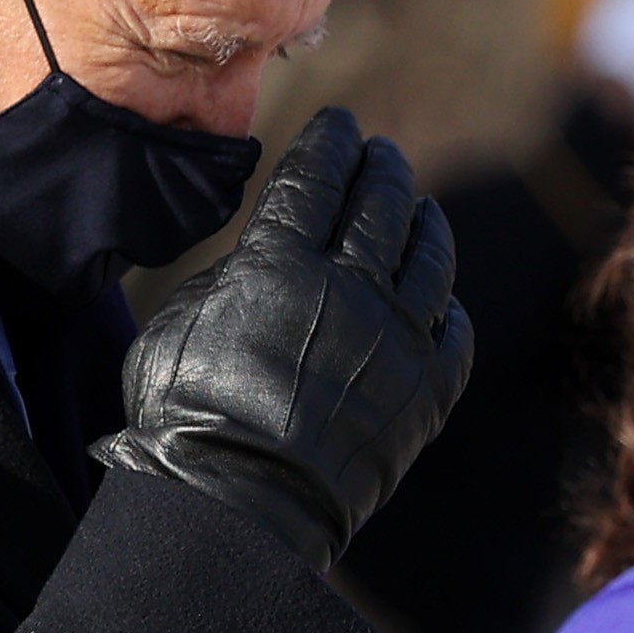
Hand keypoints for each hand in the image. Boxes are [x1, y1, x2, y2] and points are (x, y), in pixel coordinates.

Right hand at [91, 108, 471, 570]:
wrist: (241, 506)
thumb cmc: (186, 418)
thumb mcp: (178, 325)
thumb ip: (231, 280)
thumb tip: (266, 257)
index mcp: (279, 264)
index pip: (317, 178)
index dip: (331, 144)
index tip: (339, 126)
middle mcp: (350, 290)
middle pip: (382, 205)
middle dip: (384, 170)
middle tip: (383, 155)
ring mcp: (398, 340)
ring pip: (429, 258)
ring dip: (426, 224)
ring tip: (422, 209)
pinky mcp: (428, 392)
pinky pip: (455, 331)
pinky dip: (448, 305)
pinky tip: (440, 298)